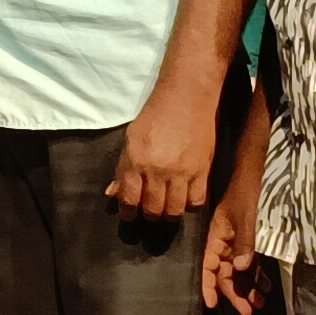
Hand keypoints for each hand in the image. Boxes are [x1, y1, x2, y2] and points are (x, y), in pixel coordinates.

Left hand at [106, 90, 215, 221]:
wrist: (186, 99)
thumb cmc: (155, 116)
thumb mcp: (131, 138)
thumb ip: (122, 168)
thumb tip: (112, 194)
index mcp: (136, 160)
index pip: (129, 199)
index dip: (127, 212)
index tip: (129, 215)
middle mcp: (158, 170)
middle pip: (152, 209)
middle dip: (148, 215)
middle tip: (148, 212)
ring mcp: (182, 172)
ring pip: (174, 211)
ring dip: (168, 214)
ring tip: (165, 209)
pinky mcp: (203, 172)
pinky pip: (196, 202)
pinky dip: (189, 205)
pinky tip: (184, 199)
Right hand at [202, 173, 266, 314]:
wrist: (262, 172)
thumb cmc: (250, 192)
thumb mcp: (247, 217)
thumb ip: (243, 242)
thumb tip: (241, 268)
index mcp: (217, 235)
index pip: (209, 264)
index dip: (209, 285)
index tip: (211, 304)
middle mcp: (226, 241)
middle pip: (225, 272)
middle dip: (234, 292)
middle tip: (248, 311)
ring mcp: (239, 241)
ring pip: (240, 270)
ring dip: (248, 287)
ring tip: (260, 302)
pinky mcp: (254, 240)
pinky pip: (252, 262)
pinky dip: (258, 275)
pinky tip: (267, 285)